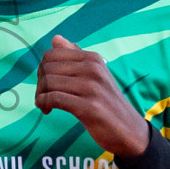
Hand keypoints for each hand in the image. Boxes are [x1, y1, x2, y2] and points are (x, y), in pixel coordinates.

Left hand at [34, 34, 151, 158]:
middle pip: (47, 68)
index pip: (51, 54)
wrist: (130, 130)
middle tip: (44, 97)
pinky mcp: (89, 107)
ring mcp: (92, 88)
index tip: (46, 85)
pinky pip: (54, 98)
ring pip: (48, 83)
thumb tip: (55, 38)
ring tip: (45, 106)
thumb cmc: (108, 103)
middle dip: (39, 84)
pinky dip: (44, 104)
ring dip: (40, 96)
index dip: (42, 70)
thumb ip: (75, 57)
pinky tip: (48, 110)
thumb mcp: (95, 76)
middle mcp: (93, 69)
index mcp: (93, 59)